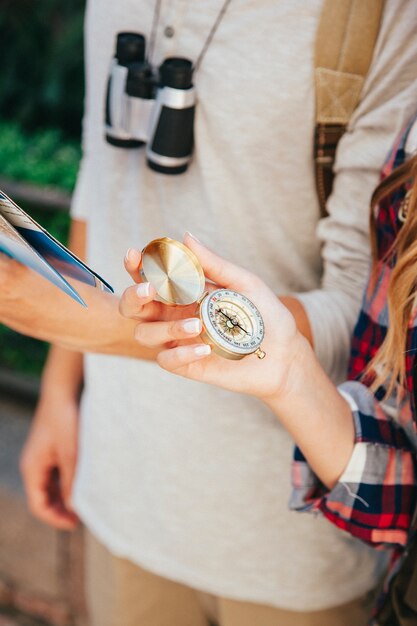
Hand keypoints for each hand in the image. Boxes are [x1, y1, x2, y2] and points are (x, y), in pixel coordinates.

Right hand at [20, 393, 79, 529]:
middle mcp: (33, 465)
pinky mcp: (51, 449)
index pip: (38, 505)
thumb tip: (73, 507)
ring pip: (51, 486)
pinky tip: (84, 482)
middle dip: (61, 509)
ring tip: (86, 500)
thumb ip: (71, 481)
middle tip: (84, 515)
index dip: (56, 518)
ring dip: (66, 496)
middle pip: (44, 497)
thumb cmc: (65, 420)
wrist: (62, 391)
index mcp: (32, 468)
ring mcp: (41, 457)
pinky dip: (68, 482)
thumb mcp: (71, 454)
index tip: (76, 523)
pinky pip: (57, 473)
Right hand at [120, 233, 304, 400]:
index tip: (134, 254)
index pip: (149, 278)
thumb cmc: (264, 315)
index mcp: (183, 293)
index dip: (135, 267)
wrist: (284, 354)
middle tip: (150, 289)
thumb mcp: (243, 284)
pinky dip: (181, 354)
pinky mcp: (187, 365)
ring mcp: (178, 341)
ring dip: (165, 328)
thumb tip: (186, 236)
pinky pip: (166, 361)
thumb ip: (214, 265)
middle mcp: (174, 316)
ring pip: (145, 335)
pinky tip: (205, 348)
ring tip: (196, 325)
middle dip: (133, 296)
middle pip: (133, 308)